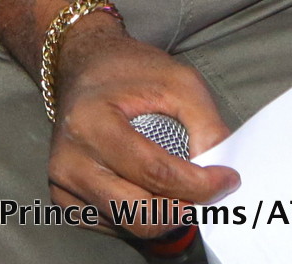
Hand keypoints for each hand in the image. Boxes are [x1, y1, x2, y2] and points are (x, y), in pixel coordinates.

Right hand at [50, 26, 237, 237]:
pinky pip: (114, 226)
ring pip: (130, 225)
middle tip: (206, 193)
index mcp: (91, 122)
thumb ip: (206, 126)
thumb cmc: (130, 71)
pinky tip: (147, 187)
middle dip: (184, 208)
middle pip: (140, 212)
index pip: (154, 173)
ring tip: (179, 188)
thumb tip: (220, 177)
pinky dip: (140, 215)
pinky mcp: (65, 197)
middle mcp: (70, 157)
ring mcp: (63, 181)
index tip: (228, 178)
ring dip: (165, 215)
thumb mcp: (179, 81)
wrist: (83, 64)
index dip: (199, 184)